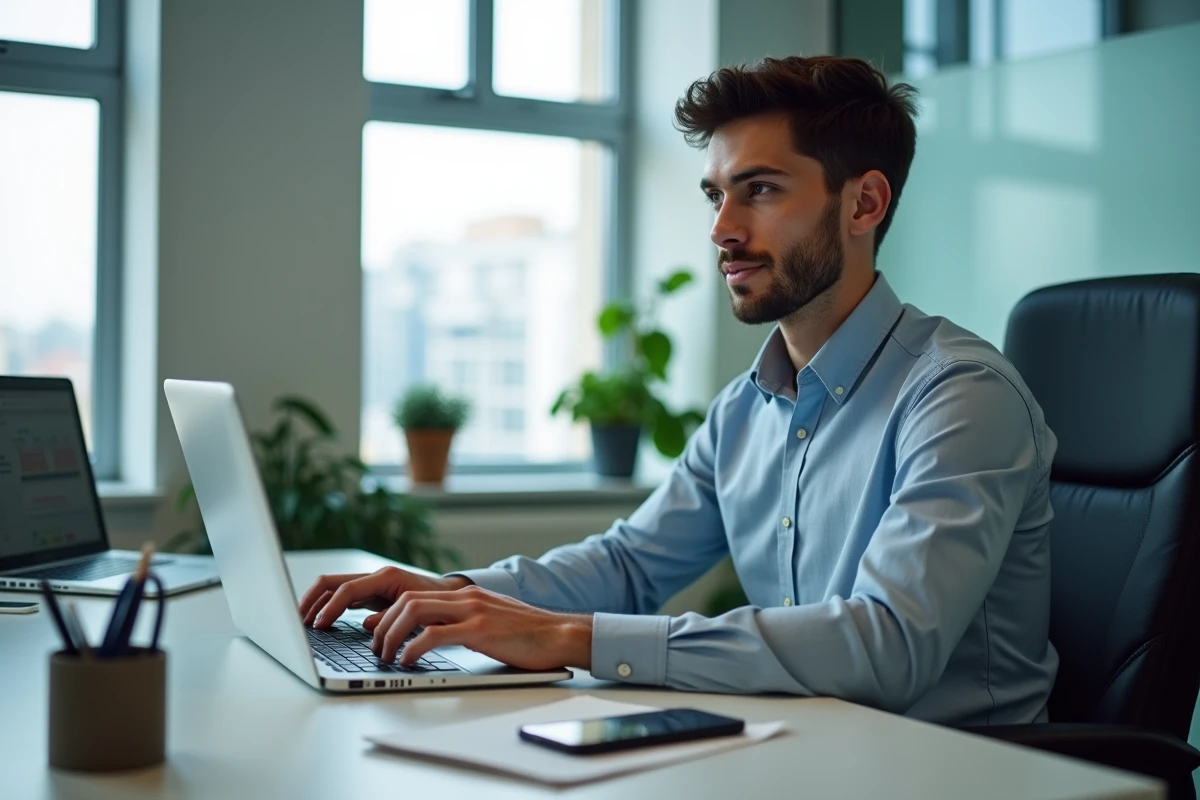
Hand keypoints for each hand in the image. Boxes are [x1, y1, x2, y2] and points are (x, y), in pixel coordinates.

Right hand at [297, 566, 470, 628]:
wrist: (454, 596)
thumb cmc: (440, 603)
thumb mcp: (419, 612)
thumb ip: (392, 618)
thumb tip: (368, 626)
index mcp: (386, 577)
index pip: (347, 590)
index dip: (330, 608)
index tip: (318, 626)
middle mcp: (376, 577)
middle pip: (331, 583)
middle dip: (311, 601)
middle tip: (297, 621)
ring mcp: (372, 584)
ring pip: (334, 589)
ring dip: (316, 604)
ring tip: (303, 622)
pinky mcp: (372, 594)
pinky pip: (343, 597)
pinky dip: (329, 607)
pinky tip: (321, 621)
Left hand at [369, 585, 592, 671]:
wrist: (562, 634)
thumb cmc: (529, 636)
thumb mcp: (490, 623)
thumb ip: (463, 625)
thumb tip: (434, 637)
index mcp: (467, 596)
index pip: (414, 595)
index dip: (389, 615)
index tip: (380, 635)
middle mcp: (466, 597)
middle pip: (407, 599)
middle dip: (383, 625)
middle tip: (377, 648)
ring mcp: (473, 611)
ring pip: (414, 611)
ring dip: (392, 634)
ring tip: (386, 656)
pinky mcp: (480, 630)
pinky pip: (434, 635)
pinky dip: (413, 648)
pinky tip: (408, 662)